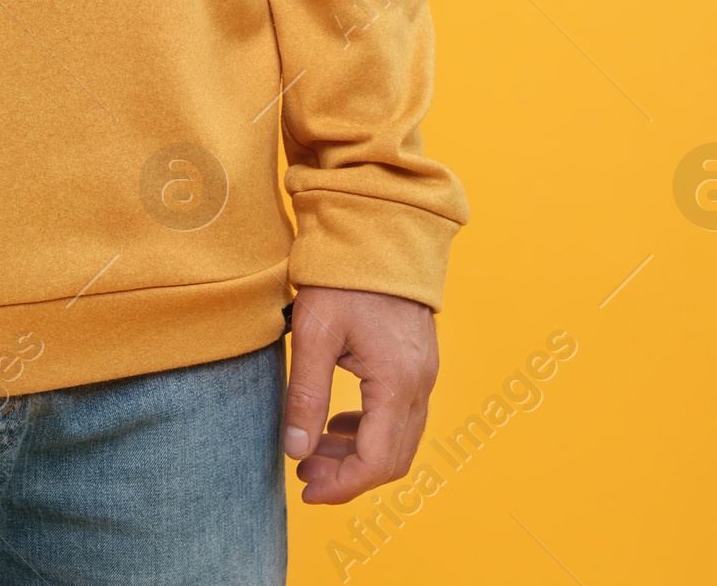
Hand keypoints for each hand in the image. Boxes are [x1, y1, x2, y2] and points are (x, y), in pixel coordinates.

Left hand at [283, 287, 437, 502]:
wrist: (378, 230)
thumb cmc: (343, 277)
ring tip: (313, 450)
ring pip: (398, 439)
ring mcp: (424, 374)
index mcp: (396, 383)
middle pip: (392, 458)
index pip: (376, 461)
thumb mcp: (314, 333)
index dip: (342, 486)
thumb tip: (296, 451)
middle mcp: (419, 385)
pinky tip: (338, 423)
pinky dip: (370, 430)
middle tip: (304, 473)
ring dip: (358, 454)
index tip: (306, 490)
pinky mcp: (417, 363)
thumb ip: (306, 395)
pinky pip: (400, 415)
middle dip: (348, 476)